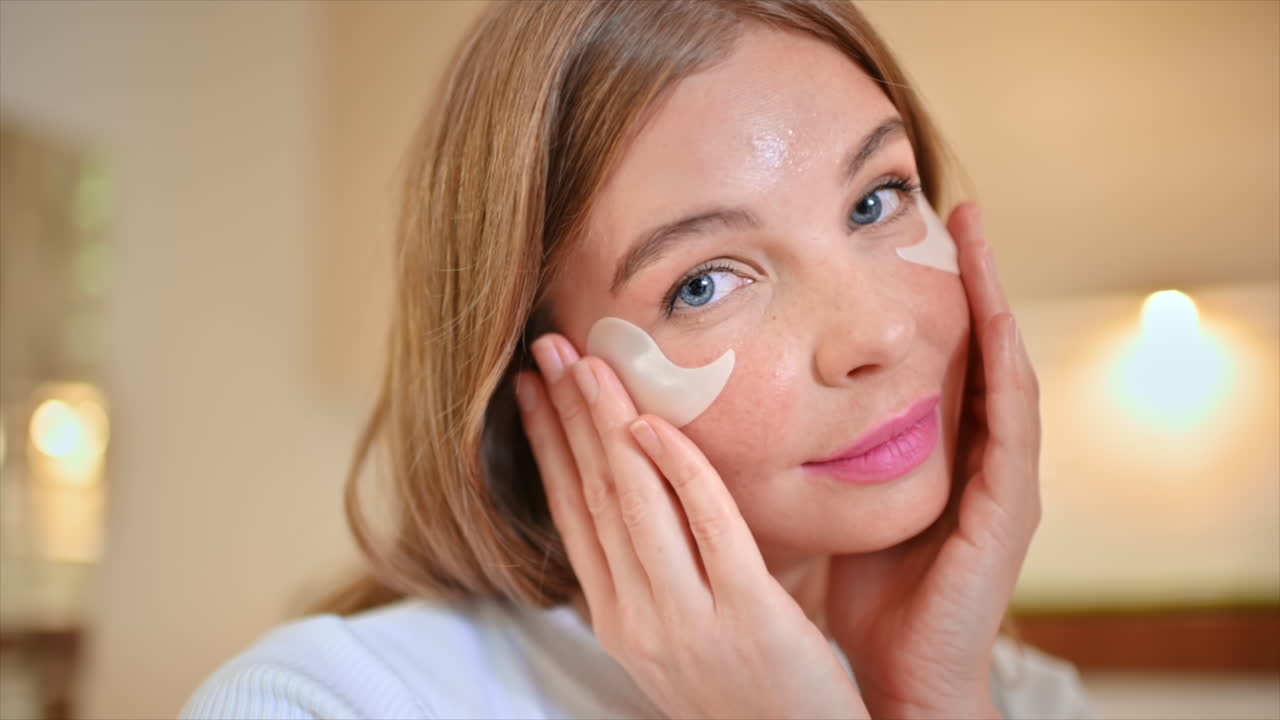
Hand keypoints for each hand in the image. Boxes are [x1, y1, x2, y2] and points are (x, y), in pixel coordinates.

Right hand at [518, 334, 868, 719]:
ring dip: (606, 422)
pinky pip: (709, 524)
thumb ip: (661, 574)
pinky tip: (655, 420)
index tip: (534, 388)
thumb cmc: (752, 694)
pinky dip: (678, 466)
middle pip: (593, 496)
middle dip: (568, 414)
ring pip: (634, 501)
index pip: (572, 515)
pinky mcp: (750, 618)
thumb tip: (643, 496)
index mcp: (619, 623)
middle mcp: (639, 622)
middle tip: (551, 346)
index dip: (549, 445)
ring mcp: (689, 622)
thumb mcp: (684, 640)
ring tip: (589, 361)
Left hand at [824, 202, 1040, 718]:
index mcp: (947, 453)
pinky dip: (1002, 363)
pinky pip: (1010, 420)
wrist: (900, 672)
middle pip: (981, 348)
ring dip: (994, 299)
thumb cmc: (870, 593)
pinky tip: (992, 317)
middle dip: (974, 278)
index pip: (948, 358)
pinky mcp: (1009, 506)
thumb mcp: (846, 502)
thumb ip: (832, 451)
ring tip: (978, 234)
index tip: (914, 234)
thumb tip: (772, 401)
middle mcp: (984, 456)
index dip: (939, 298)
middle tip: (958, 208)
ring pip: (1004, 369)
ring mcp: (1005, 478)